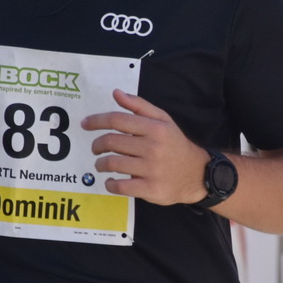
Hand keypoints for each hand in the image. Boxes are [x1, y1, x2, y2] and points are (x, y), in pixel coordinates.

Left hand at [83, 90, 207, 205]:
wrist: (197, 173)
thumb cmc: (175, 145)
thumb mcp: (163, 120)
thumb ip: (139, 106)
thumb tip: (116, 93)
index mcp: (154, 128)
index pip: (117, 120)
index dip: (96, 121)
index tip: (85, 124)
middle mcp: (153, 147)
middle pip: (111, 142)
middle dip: (97, 145)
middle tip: (95, 148)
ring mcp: (151, 169)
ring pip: (113, 163)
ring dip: (100, 164)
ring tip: (101, 165)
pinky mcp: (150, 189)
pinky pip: (121, 186)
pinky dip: (110, 184)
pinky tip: (110, 181)